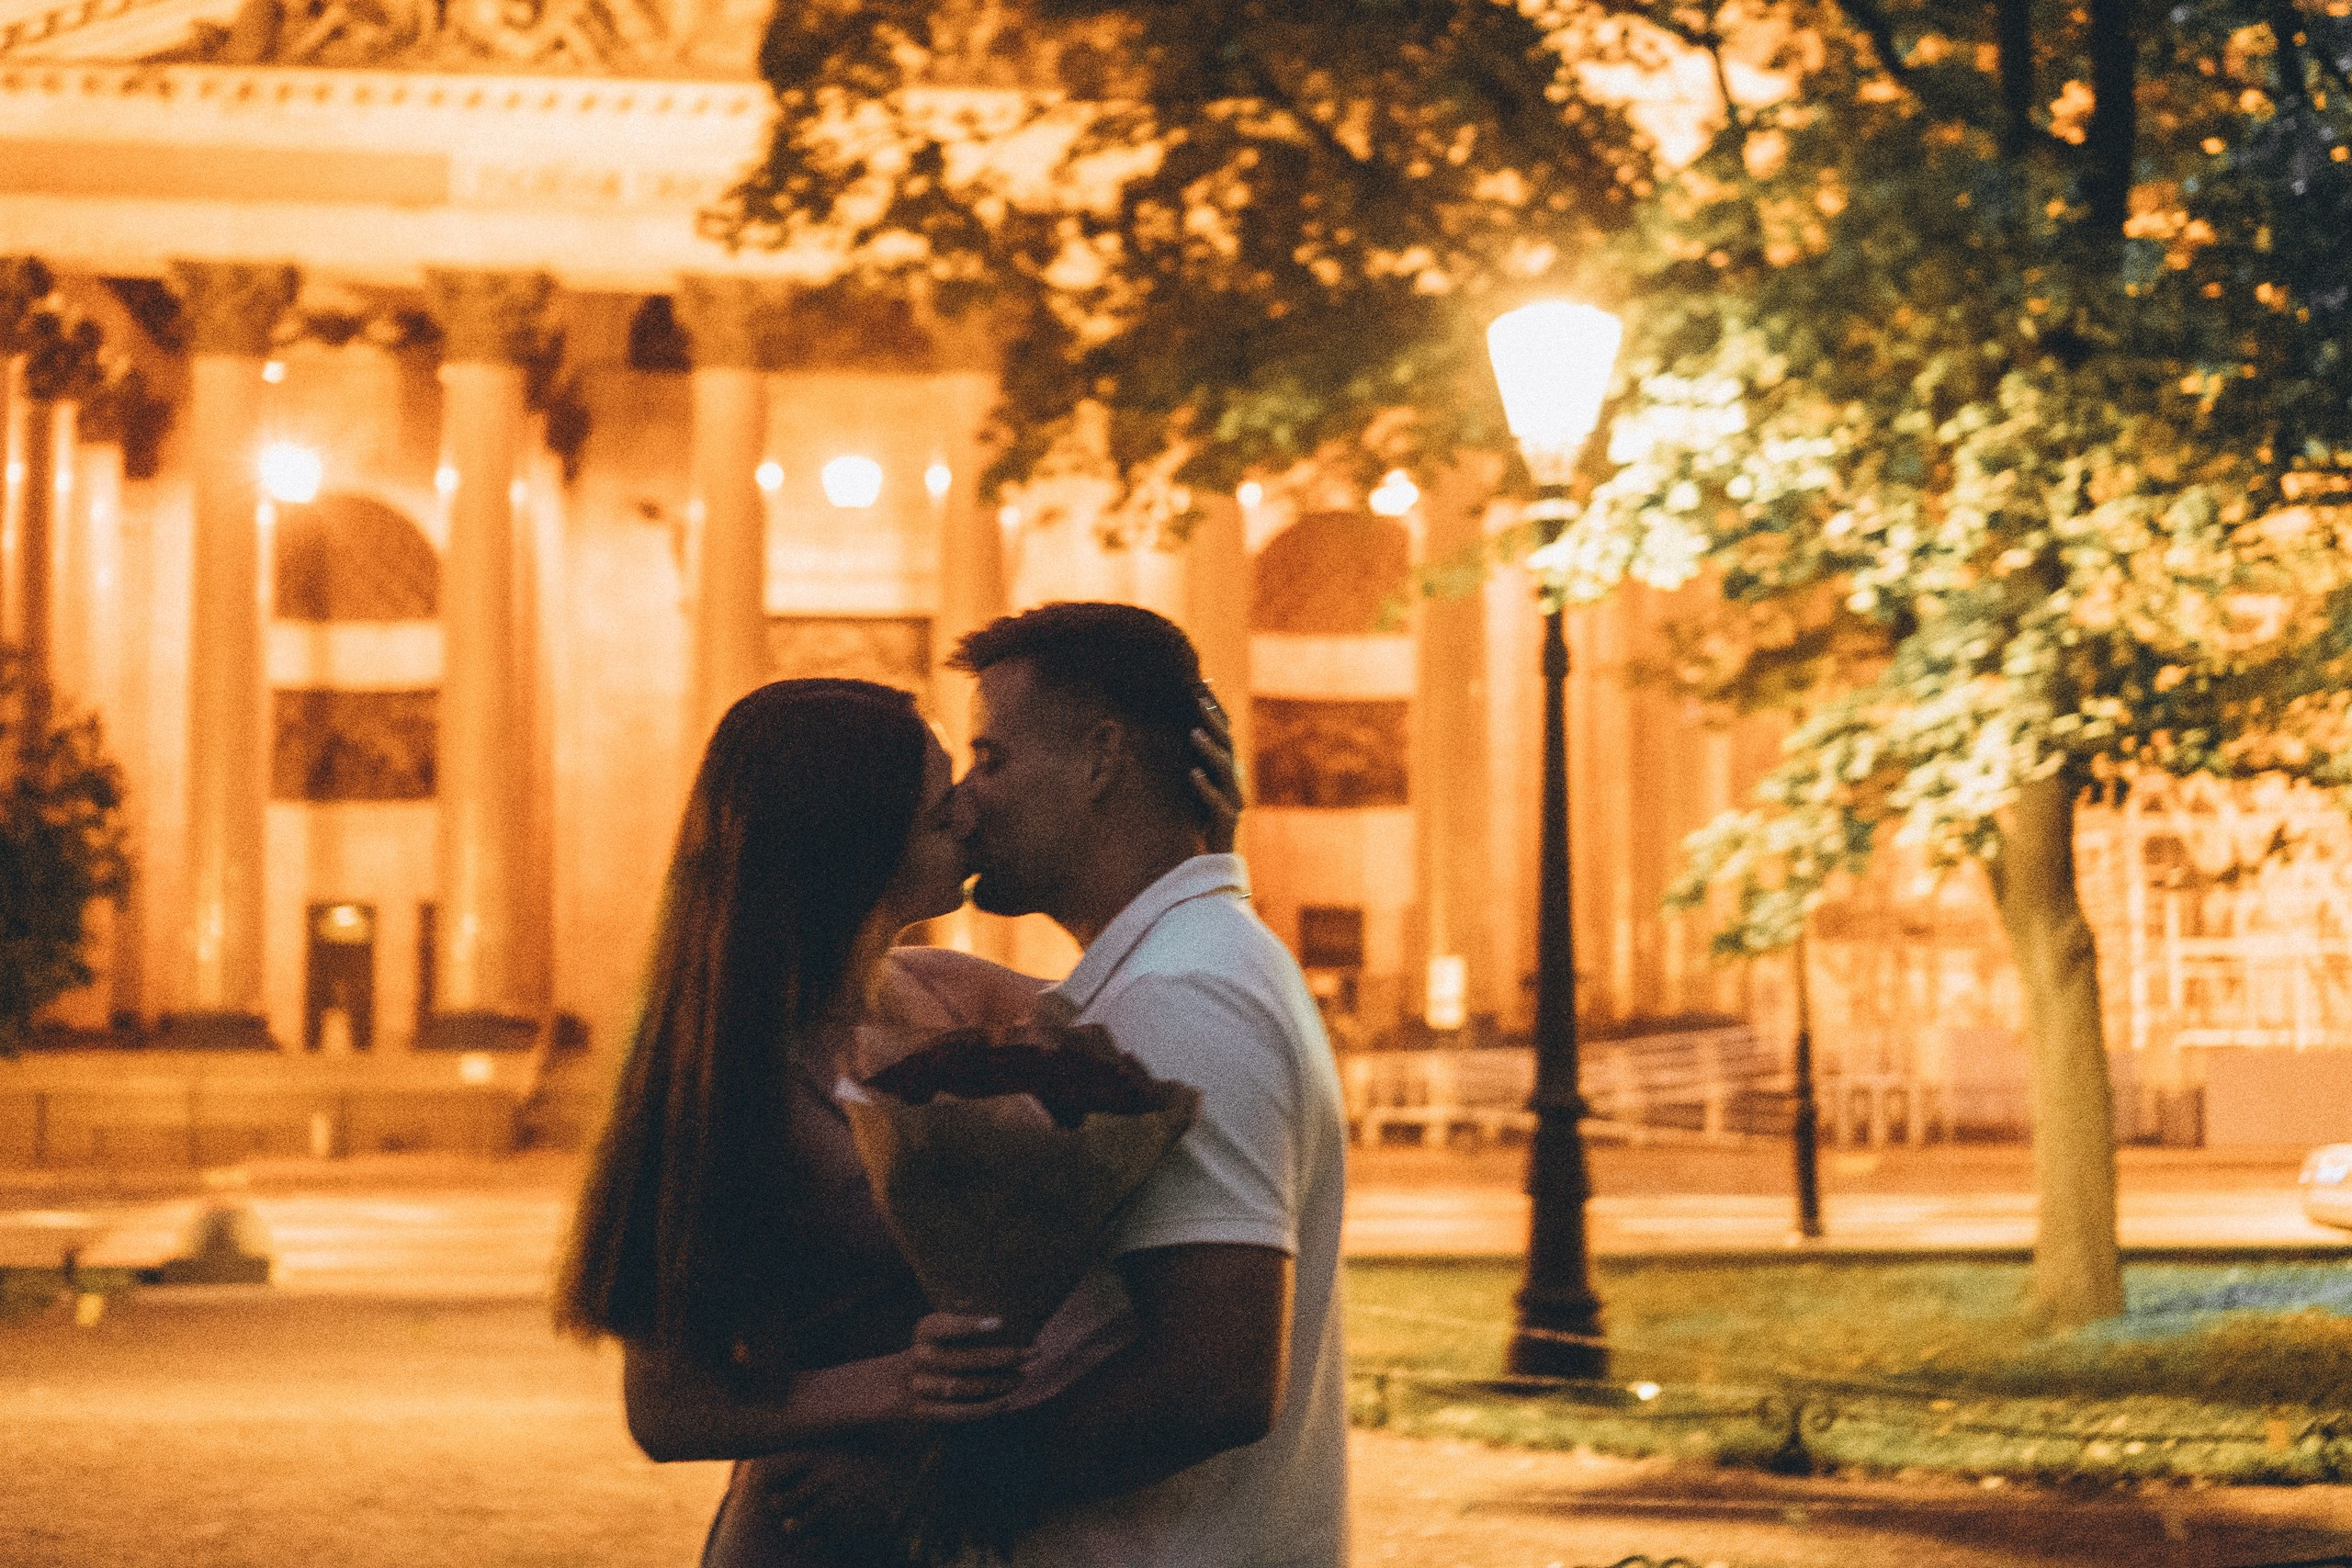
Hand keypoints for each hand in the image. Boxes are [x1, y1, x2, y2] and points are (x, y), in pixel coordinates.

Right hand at [900, 1311, 1030, 1422]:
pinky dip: (985, 1408)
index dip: (970, 1326)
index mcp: (926, 1330)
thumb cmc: (937, 1348)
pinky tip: (1007, 1400)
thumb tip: (1014, 1320)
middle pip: (964, 1359)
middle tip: (1034, 1352)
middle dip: (1003, 1357)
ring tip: (1022, 1377)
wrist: (897, 1382)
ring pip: (962, 1386)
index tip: (1001, 1323)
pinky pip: (958, 1412)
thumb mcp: (941, 1329)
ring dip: (997, 1383)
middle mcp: (920, 1356)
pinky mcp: (923, 1410)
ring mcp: (920, 1385)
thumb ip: (966, 1322)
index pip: (946, 1327)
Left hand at [1189, 682, 1244, 854]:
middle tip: (1197, 700)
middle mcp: (1233, 783)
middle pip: (1228, 745)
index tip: (1201, 688)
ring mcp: (1233, 802)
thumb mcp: (1193, 788)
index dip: (1216, 711)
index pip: (1225, 734)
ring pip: (1226, 770)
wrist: (1211, 863)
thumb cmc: (1199, 824)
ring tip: (1194, 733)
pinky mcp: (1227, 824)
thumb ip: (1191, 762)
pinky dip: (1206, 787)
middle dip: (1213, 721)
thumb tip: (1175, 730)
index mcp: (1226, 771)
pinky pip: (1218, 803)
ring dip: (1210, 749)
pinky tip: (1192, 774)